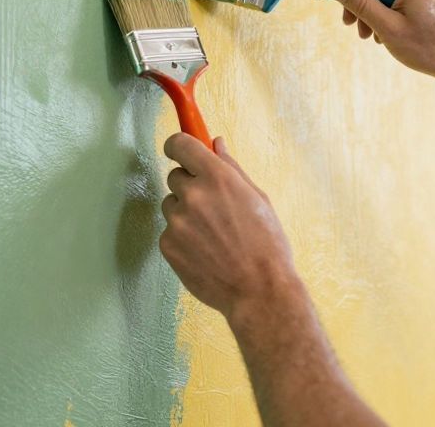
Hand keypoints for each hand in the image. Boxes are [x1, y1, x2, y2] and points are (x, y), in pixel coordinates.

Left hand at [160, 133, 297, 318]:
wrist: (259, 290)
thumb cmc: (266, 245)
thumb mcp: (257, 198)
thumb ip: (231, 168)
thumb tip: (216, 144)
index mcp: (218, 178)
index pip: (181, 144)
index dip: (178, 145)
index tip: (179, 150)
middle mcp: (194, 196)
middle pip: (175, 176)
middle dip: (190, 186)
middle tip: (212, 207)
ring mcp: (178, 222)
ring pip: (171, 205)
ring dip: (185, 213)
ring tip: (212, 234)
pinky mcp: (168, 245)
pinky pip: (170, 231)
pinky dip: (183, 238)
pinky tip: (206, 251)